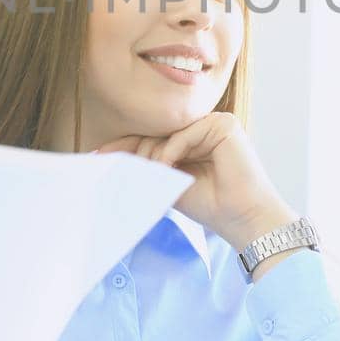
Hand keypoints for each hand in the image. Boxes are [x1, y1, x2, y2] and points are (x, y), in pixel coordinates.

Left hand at [99, 113, 295, 255]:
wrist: (242, 218)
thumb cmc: (210, 204)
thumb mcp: (169, 182)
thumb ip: (150, 166)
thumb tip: (112, 158)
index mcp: (191, 138)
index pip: (152, 136)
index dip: (125, 145)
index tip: (97, 154)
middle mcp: (202, 127)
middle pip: (157, 132)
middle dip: (139, 153)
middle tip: (131, 171)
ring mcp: (214, 123)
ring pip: (169, 132)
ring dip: (155, 155)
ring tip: (156, 175)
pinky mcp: (224, 124)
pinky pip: (185, 133)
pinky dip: (172, 150)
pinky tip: (167, 167)